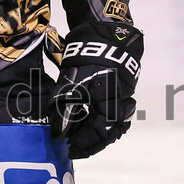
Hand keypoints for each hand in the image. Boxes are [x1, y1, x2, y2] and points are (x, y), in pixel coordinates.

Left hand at [50, 22, 143, 158]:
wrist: (106, 34)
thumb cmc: (86, 57)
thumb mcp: (70, 82)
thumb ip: (64, 108)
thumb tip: (58, 133)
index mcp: (110, 105)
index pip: (98, 134)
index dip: (83, 143)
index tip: (67, 148)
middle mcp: (121, 105)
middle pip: (109, 133)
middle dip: (91, 143)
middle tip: (74, 148)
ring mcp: (125, 98)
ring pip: (114, 125)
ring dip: (97, 133)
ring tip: (81, 138)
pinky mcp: (124, 91)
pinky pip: (116, 114)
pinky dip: (103, 121)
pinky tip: (90, 122)